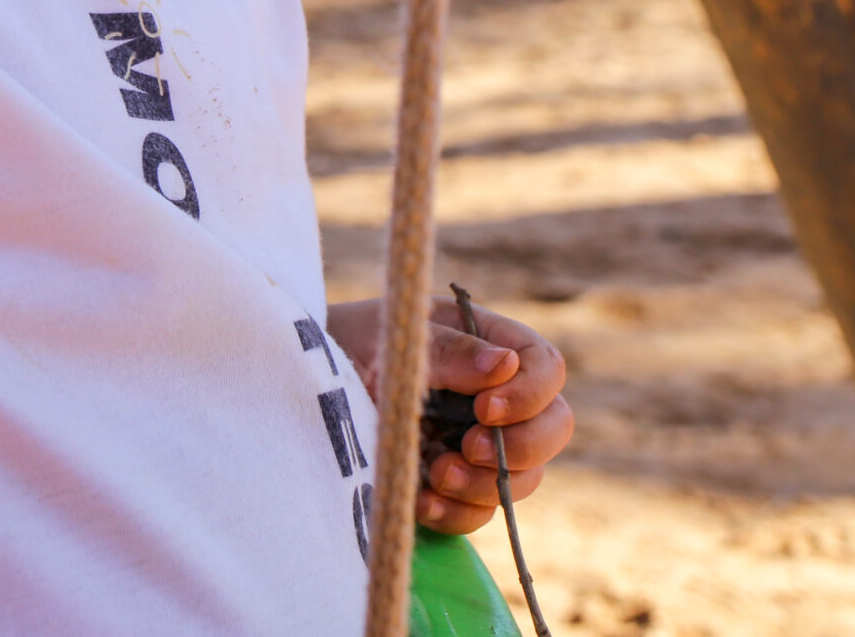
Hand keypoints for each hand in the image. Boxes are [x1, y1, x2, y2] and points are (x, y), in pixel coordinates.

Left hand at [325, 295, 572, 535]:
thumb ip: (447, 351)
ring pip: (524, 477)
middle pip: (554, 427)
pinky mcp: (453, 485)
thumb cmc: (346, 346)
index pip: (545, 367)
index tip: (485, 409)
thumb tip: (504, 365)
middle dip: (522, 446)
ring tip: (435, 473)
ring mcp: (476, 443)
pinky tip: (421, 501)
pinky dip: (457, 513)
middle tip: (469, 448)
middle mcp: (493, 396)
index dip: (529, 393)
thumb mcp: (394, 340)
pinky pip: (479, 512)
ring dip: (485, 485)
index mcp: (486, 343)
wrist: (300, 389)